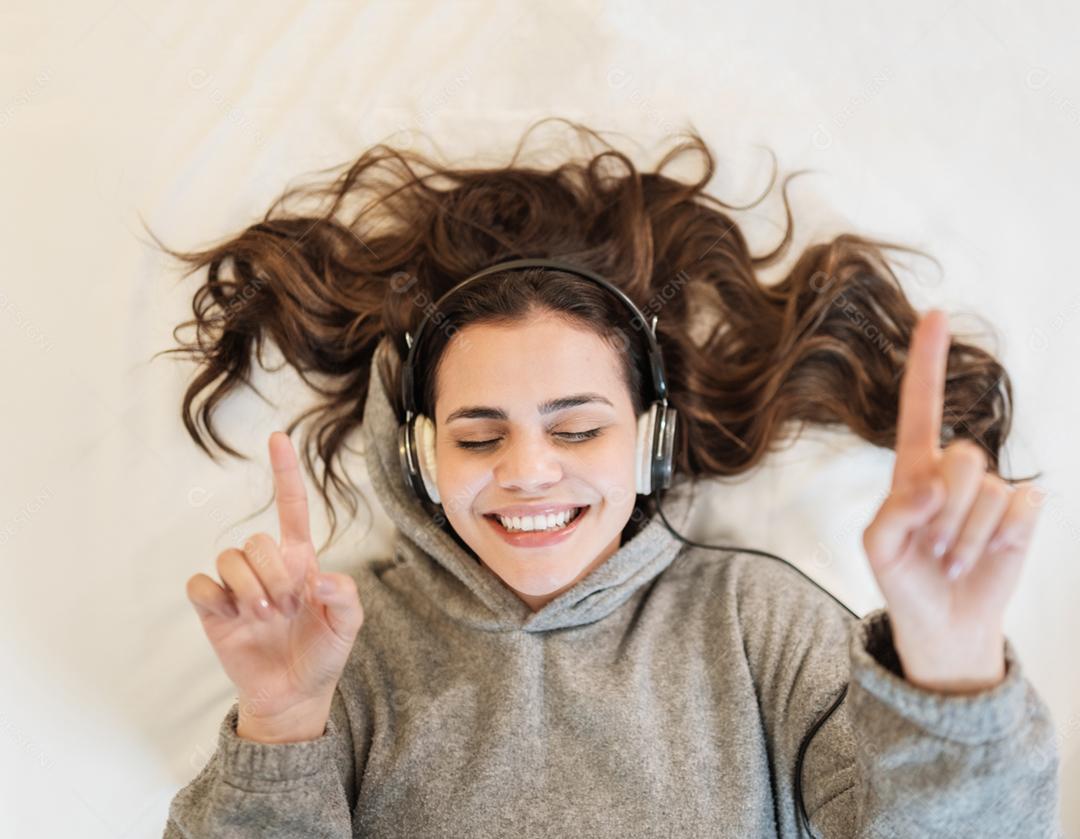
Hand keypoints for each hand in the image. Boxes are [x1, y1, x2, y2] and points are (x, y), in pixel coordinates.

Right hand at [185, 431, 364, 739]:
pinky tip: (232, 615)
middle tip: (287, 608)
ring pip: (228, 557)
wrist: (294, 696)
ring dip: (250, 587)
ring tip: (266, 617)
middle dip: (274, 574)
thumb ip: (346, 596)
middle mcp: (267, 566)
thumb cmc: (322, 654)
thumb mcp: (349, 625)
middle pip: (257, 540)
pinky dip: (214, 595)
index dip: (285, 473)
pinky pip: (199, 583)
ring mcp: (237, 587)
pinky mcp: (213, 609)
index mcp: (301, 561)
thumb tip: (319, 580)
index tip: (278, 438)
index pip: (292, 507)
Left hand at [861, 310, 1044, 693]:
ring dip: (968, 535)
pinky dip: (1001, 538)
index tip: (934, 316)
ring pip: (990, 490)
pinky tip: (989, 555)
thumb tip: (928, 486)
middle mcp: (953, 473)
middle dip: (947, 509)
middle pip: (962, 456)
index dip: (928, 362)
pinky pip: (1021, 508)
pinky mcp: (1020, 514)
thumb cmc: (905, 580)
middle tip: (933, 547)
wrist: (944, 623)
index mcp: (912, 470)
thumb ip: (893, 513)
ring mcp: (990, 492)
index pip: (920, 407)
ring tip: (953, 560)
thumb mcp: (879, 549)